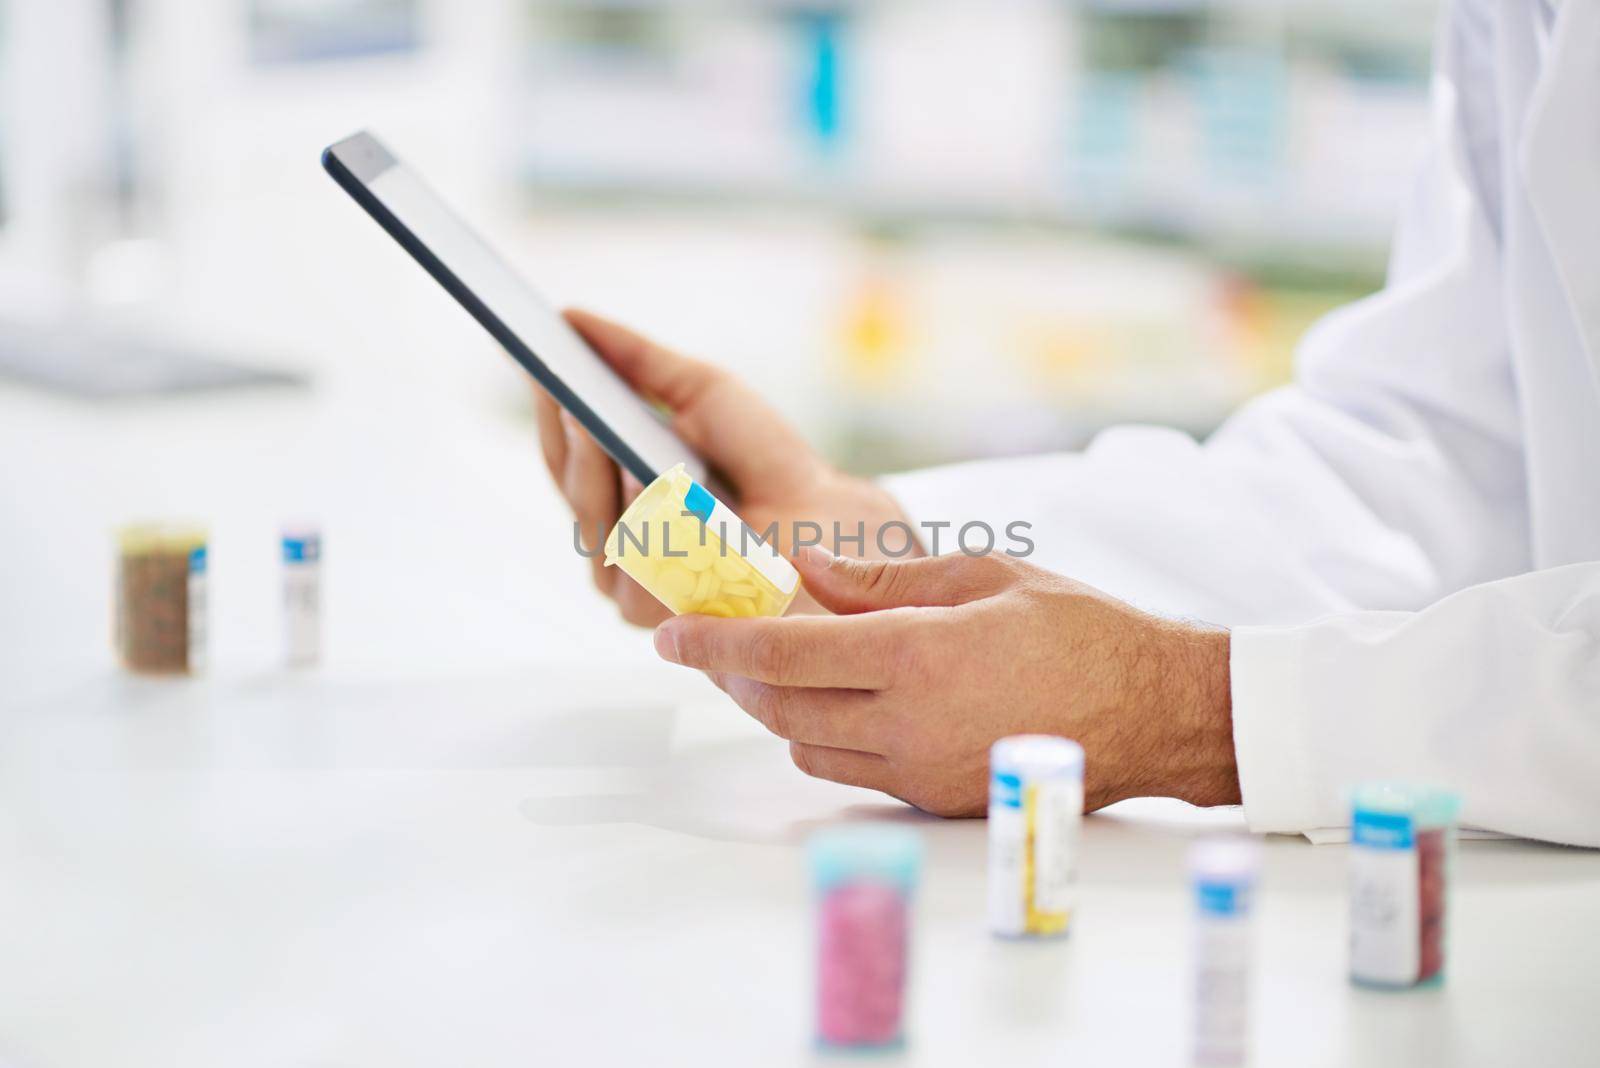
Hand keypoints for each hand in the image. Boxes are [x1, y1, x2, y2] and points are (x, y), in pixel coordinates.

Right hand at [534, 310, 917, 625]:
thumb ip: (637, 360)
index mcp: (617, 492)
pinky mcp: (660, 611)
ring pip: (592, 521)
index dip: (546, 406)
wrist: (829, 519)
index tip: (531, 355)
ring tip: (588, 414)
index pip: (565, 451)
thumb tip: (569, 316)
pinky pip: (636, 558)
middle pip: (570, 485)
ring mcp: (631, 582)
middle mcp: (614, 543)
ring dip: (595, 468)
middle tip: (558, 382)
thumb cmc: (765, 460)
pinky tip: (642, 476)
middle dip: (565, 431)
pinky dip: (640, 515)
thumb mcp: (699, 393)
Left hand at [652, 547, 1238, 815]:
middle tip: (716, 641)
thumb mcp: (983, 576)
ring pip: (807, 746)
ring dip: (778, 709)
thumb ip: (885, 576)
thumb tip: (806, 571)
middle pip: (779, 707)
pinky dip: (826, 736)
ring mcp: (922, 771)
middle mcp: (909, 724)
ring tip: (781, 666)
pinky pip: (852, 773)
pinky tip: (842, 701)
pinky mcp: (937, 800)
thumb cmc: (1081, 630)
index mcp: (916, 657)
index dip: (715, 642)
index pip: (783, 653)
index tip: (669, 631)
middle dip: (734, 675)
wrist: (1157, 713)